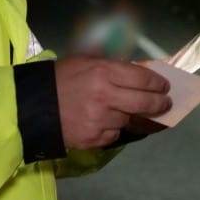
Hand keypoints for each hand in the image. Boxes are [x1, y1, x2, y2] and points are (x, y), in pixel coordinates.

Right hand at [53, 58, 170, 149]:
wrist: (33, 106)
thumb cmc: (61, 79)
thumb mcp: (86, 62)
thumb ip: (113, 67)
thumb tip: (141, 71)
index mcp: (104, 72)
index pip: (143, 79)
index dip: (158, 83)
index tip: (164, 86)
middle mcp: (105, 96)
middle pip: (145, 103)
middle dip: (160, 103)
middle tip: (165, 103)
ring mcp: (100, 120)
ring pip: (129, 119)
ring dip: (129, 115)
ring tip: (122, 110)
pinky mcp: (94, 138)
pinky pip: (114, 134)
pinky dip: (113, 128)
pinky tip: (103, 121)